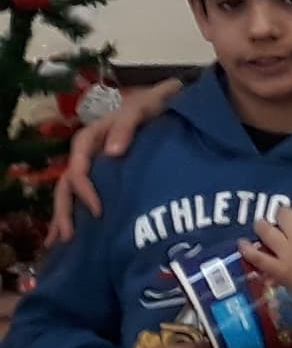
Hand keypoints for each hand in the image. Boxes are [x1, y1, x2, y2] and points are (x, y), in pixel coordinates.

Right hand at [49, 79, 180, 241]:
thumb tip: (111, 152)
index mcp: (93, 136)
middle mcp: (90, 154)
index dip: (84, 187)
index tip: (98, 210)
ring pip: (71, 192)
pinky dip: (77, 215)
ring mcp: (97, 166)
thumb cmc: (156, 104)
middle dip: (65, 210)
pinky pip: (86, 196)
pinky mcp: (108, 176)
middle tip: (69, 237)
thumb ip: (126, 125)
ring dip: (65, 217)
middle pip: (68, 183)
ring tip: (61, 244)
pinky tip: (74, 238)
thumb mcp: (142, 107)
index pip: (78, 163)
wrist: (174, 102)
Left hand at [246, 192, 291, 326]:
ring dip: (262, 225)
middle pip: (285, 214)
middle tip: (288, 218)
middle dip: (286, 213)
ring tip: (262, 224)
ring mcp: (287, 253)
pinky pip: (257, 257)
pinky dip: (247, 249)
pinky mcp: (278, 270)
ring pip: (266, 231)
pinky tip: (242, 243)